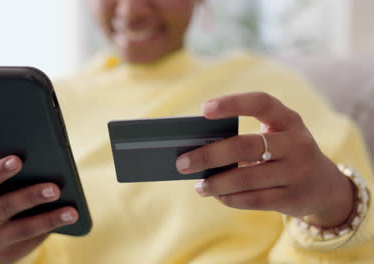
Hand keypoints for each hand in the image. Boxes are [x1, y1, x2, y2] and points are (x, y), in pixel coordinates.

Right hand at [0, 156, 77, 263]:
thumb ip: (2, 170)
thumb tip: (30, 150)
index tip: (17, 160)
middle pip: (4, 207)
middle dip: (30, 196)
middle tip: (54, 188)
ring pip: (22, 229)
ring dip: (49, 219)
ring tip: (70, 211)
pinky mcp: (5, 254)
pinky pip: (31, 241)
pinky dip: (51, 228)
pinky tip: (67, 219)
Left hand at [176, 92, 354, 227]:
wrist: (325, 186)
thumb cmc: (284, 154)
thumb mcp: (275, 137)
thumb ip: (245, 138)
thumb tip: (198, 150)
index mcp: (289, 120)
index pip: (261, 103)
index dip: (233, 103)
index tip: (204, 109)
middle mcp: (296, 143)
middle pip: (244, 146)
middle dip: (208, 155)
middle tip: (182, 163)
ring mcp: (297, 172)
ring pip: (246, 178)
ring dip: (216, 183)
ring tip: (199, 186)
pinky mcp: (293, 198)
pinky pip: (253, 199)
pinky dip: (230, 198)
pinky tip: (217, 195)